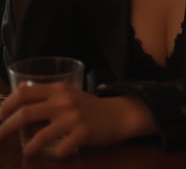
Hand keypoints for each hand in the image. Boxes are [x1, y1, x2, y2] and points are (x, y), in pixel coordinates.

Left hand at [0, 82, 157, 157]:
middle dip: (6, 126)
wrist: (116, 114)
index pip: (24, 93)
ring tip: (26, 152)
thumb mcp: (67, 96)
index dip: (6, 105)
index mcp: (57, 89)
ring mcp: (73, 117)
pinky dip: (55, 155)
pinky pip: (60, 149)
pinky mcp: (83, 133)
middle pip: (26, 112)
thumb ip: (47, 99)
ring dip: (28, 147)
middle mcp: (63, 100)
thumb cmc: (88, 107)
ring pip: (40, 135)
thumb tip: (17, 110)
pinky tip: (56, 154)